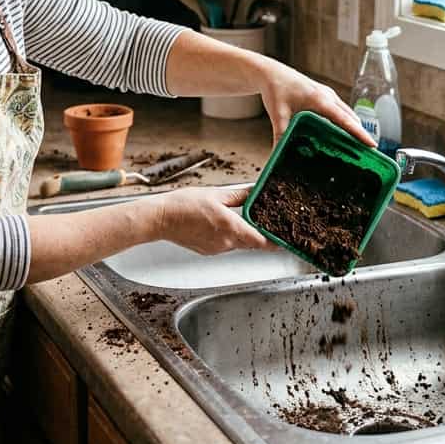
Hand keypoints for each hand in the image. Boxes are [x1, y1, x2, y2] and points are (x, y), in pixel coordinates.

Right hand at [149, 187, 273, 254]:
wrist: (160, 219)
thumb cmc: (183, 206)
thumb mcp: (216, 194)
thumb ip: (240, 195)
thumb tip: (254, 192)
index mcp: (231, 227)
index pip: (262, 242)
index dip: (275, 242)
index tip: (284, 239)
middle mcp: (226, 242)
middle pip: (251, 243)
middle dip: (258, 233)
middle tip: (262, 221)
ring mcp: (216, 249)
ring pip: (237, 243)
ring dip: (240, 233)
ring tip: (231, 217)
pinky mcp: (208, 251)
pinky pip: (224, 244)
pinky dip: (226, 236)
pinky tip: (216, 224)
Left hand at [256, 59, 376, 146]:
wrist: (271, 73)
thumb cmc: (276, 89)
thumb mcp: (278, 115)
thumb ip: (280, 135)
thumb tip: (277, 155)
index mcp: (320, 100)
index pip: (345, 120)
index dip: (359, 133)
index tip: (372, 145)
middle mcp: (328, 96)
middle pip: (351, 118)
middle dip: (360, 134)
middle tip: (368, 153)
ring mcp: (328, 95)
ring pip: (347, 113)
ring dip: (354, 128)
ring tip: (359, 147)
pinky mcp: (324, 96)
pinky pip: (340, 110)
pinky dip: (346, 122)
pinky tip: (342, 133)